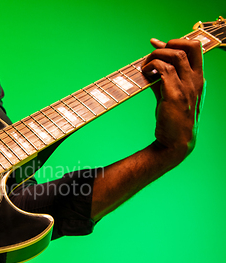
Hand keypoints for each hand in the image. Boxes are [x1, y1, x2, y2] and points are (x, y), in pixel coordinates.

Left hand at [142, 38, 204, 162]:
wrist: (176, 141)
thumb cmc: (173, 119)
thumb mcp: (171, 95)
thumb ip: (163, 80)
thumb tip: (150, 66)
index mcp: (198, 79)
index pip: (195, 50)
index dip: (176, 41)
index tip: (156, 43)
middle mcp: (196, 81)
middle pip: (190, 46)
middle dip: (170, 42)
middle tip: (153, 51)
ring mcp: (187, 87)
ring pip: (176, 55)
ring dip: (157, 54)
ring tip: (145, 64)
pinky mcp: (175, 95)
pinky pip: (164, 70)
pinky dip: (151, 66)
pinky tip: (143, 72)